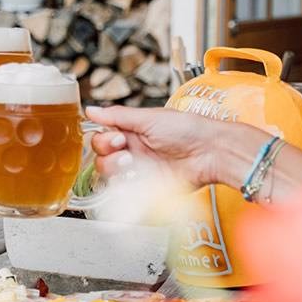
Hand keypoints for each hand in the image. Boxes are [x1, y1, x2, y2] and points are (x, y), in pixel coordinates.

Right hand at [85, 105, 264, 190]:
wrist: (211, 152)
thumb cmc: (187, 129)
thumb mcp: (149, 117)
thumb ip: (117, 116)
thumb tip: (91, 110)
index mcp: (131, 131)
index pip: (102, 137)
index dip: (105, 139)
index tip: (118, 138)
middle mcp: (133, 150)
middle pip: (102, 158)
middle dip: (110, 155)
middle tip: (128, 152)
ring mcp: (140, 170)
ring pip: (110, 176)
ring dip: (117, 170)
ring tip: (134, 165)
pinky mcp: (148, 187)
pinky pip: (126, 191)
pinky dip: (125, 187)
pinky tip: (137, 179)